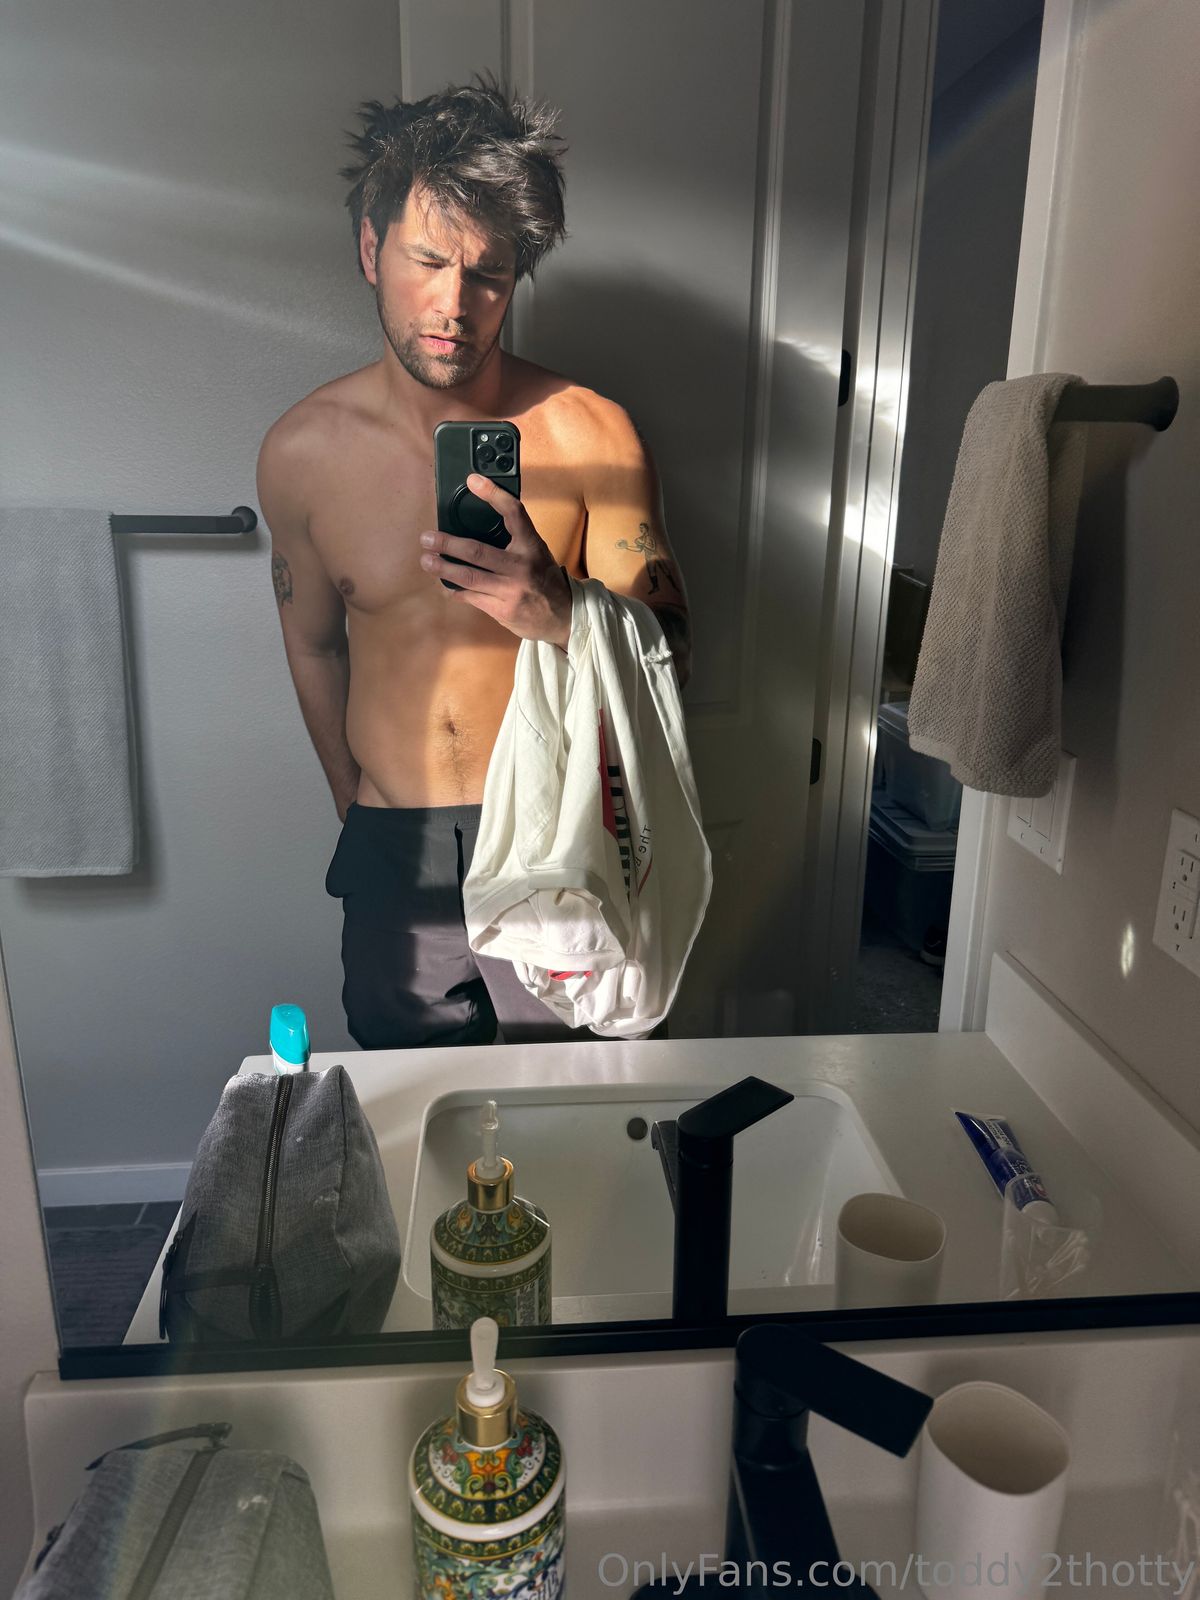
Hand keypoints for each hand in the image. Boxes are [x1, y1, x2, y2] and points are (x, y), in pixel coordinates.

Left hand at [419, 474, 571, 646]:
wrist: (564, 617)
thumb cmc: (544, 580)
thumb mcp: (536, 552)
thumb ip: (514, 538)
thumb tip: (478, 523)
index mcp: (532, 546)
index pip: (513, 513)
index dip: (493, 494)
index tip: (473, 480)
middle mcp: (521, 567)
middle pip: (478, 552)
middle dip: (448, 544)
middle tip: (427, 538)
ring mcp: (511, 591)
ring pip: (470, 577)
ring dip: (444, 568)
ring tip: (427, 561)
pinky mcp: (503, 610)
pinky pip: (472, 597)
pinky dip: (455, 589)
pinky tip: (445, 584)